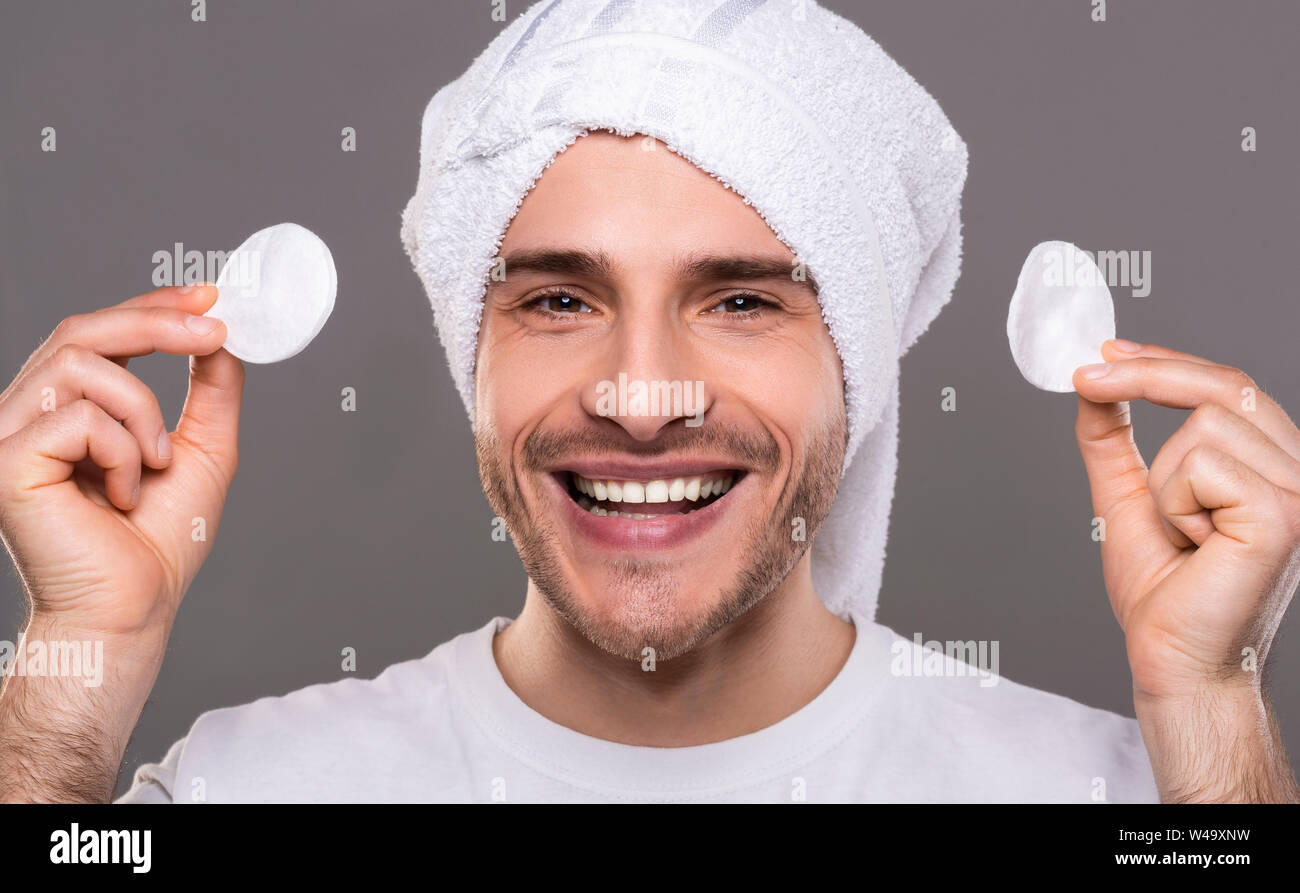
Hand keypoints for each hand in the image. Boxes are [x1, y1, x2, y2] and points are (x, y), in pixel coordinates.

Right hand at [0, 284, 242, 638]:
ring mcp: (8, 435)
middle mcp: (28, 414)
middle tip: (215, 330)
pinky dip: (123, 450)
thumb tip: (220, 333)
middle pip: (82, 330)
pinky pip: (78, 416)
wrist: (133, 609)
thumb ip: (209, 390)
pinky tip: (123, 495)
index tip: (210, 297)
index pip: (100, 334)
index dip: (153, 305)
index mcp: (67, 408)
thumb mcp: (201, 449)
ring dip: (143, 410)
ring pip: (81, 364)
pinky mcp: (5, 462)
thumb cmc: (157, 542)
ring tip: (156, 462)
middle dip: (156, 321)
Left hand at [1072, 339, 1299, 800]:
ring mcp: (1299, 491)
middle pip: (1223, 385)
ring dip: (1163, 482)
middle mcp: (1296, 471)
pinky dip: (1175, 503)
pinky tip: (1196, 545)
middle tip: (1087, 377)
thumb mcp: (1127, 497)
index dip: (1166, 360)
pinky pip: (1202, 464)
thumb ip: (1113, 441)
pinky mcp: (1282, 514)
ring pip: (1202, 426)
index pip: (1228, 386)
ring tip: (1182, 534)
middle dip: (1146, 375)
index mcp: (1269, 464)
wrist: (1174, 658)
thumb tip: (1093, 387)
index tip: (1107, 351)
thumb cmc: (1163, 591)